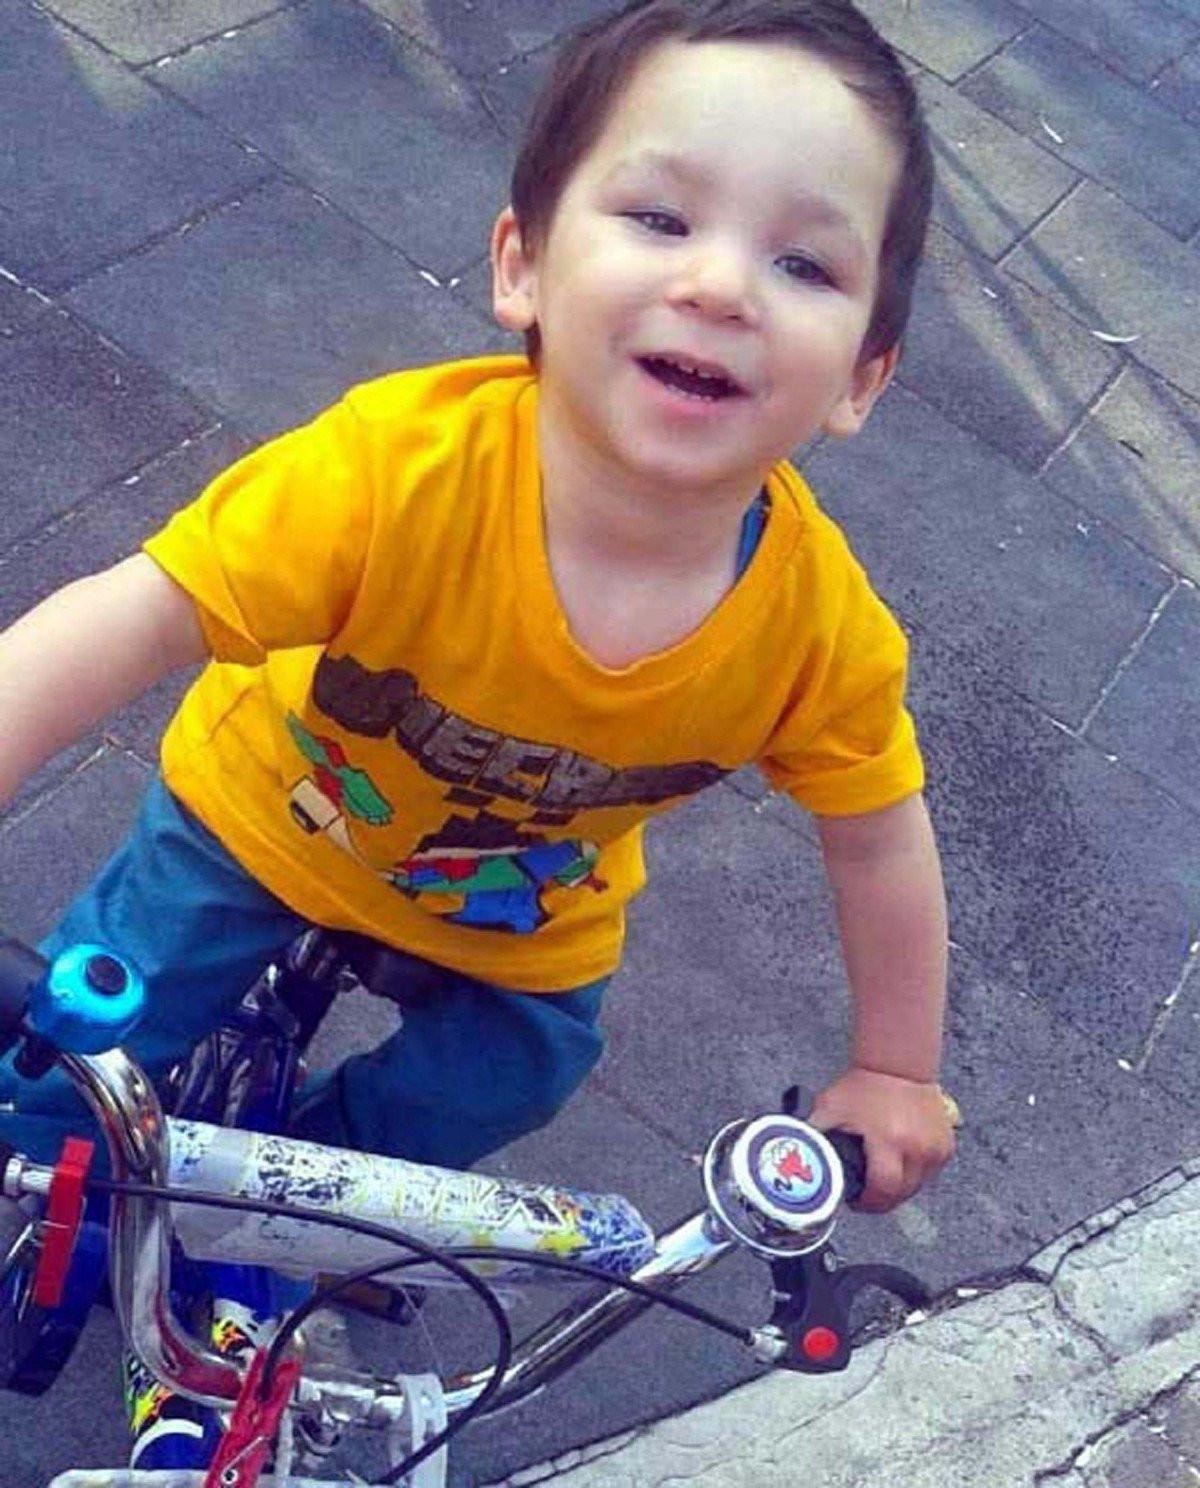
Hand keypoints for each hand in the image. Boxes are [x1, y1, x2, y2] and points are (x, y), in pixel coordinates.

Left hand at [807, 1066, 957, 1212]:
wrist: (899, 1064)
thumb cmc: (864, 1086)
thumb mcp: (830, 1108)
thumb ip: (814, 1135)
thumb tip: (796, 1158)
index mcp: (889, 1139)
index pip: (883, 1190)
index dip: (868, 1203)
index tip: (856, 1202)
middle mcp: (918, 1147)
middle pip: (901, 1194)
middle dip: (882, 1199)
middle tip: (866, 1193)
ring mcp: (936, 1148)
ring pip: (916, 1187)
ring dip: (898, 1188)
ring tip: (881, 1174)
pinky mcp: (946, 1147)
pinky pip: (929, 1174)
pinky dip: (914, 1174)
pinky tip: (899, 1161)